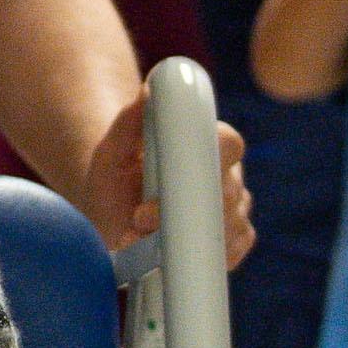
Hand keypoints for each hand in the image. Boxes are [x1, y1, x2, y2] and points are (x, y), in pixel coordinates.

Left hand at [81, 92, 257, 263]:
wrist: (113, 213)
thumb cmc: (114, 177)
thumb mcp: (111, 152)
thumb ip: (128, 121)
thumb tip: (147, 89)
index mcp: (206, 142)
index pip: (229, 142)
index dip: (203, 162)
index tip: (165, 185)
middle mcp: (226, 172)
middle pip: (230, 191)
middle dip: (186, 211)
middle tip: (141, 219)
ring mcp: (234, 207)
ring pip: (235, 223)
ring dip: (193, 238)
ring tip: (150, 242)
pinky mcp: (233, 238)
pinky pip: (236, 248)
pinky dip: (207, 256)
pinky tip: (178, 258)